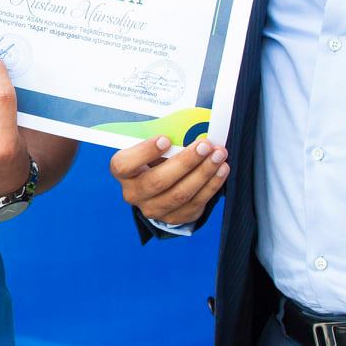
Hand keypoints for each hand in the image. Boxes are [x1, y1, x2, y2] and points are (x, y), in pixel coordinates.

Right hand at [109, 135, 226, 224]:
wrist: (159, 191)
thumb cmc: (155, 160)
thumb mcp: (151, 149)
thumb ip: (163, 141)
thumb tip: (190, 128)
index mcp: (123, 172)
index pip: (124, 165)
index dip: (144, 152)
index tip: (165, 139)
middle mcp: (134, 193)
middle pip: (158, 181)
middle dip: (185, 162)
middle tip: (205, 145)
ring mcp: (154, 209)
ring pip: (181, 194)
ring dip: (203, 172)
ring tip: (219, 155)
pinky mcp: (175, 218)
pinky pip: (196, 202)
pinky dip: (212, 184)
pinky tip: (222, 169)